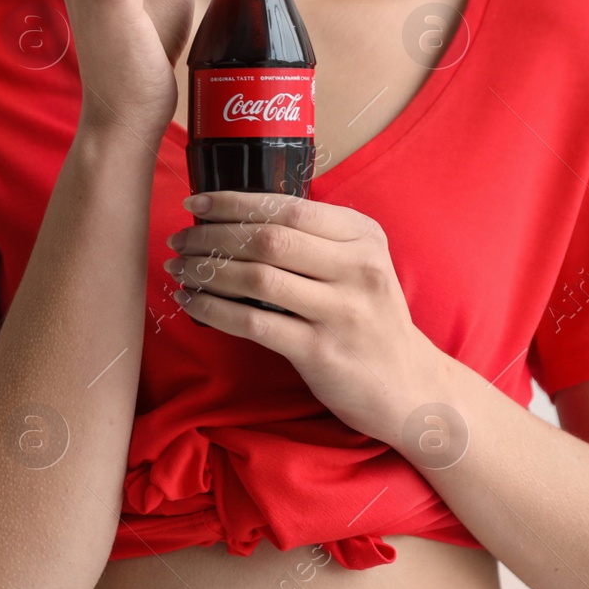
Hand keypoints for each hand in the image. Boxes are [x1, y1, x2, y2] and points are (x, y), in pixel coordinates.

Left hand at [164, 191, 450, 441]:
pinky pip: (254, 323)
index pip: (287, 207)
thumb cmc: (367, 319)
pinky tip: (191, 302)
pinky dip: (213, 309)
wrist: (410, 386)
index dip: (233, 202)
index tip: (194, 203)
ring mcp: (343, 311)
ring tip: (179, 269)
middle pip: (267, 239)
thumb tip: (236, 216)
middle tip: (178, 241)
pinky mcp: (322, 352)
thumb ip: (313, 239)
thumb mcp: (358, 265)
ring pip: (257, 278)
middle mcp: (358, 268)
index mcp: (363, 236)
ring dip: (207, 271)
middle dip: (211, 236)